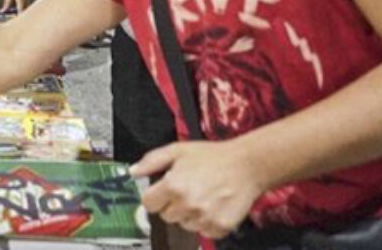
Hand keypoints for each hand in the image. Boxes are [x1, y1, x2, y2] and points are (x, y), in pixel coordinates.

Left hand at [131, 141, 264, 239]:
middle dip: (173, 204)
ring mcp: (204, 218)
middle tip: (188, 190)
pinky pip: (203, 232)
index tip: (164, 191)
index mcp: (173, 186)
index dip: (155, 196)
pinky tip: (213, 206)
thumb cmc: (213, 156)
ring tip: (203, 196)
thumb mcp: (178, 150)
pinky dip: (206, 223)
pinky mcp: (220, 227)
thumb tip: (134, 172)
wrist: (247, 165)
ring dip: (189, 215)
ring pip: (184, 225)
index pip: (149, 204)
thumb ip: (152, 161)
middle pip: (166, 216)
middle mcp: (187, 204)